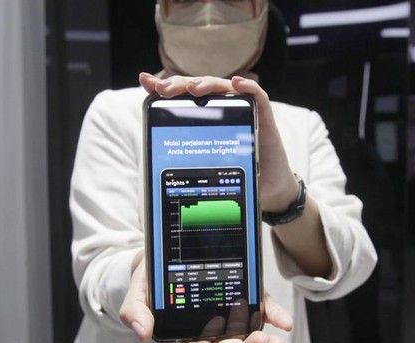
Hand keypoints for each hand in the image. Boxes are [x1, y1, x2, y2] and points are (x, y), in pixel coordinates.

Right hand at [119, 257, 292, 342]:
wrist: (165, 252)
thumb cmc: (151, 278)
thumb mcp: (137, 291)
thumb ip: (135, 311)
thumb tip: (141, 334)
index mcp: (187, 336)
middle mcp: (212, 330)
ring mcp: (232, 315)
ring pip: (251, 337)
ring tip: (276, 342)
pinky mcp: (246, 296)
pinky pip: (263, 310)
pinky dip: (276, 317)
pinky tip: (284, 323)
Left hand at [139, 73, 299, 212]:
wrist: (268, 189)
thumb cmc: (235, 176)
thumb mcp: (206, 170)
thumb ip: (186, 168)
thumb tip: (154, 180)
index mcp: (204, 119)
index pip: (182, 97)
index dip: (165, 86)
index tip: (146, 82)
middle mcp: (222, 110)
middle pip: (199, 88)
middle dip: (179, 85)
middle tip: (164, 90)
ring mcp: (243, 111)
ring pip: (223, 87)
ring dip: (207, 83)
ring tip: (193, 88)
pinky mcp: (264, 117)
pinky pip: (257, 96)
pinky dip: (248, 87)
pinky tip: (236, 83)